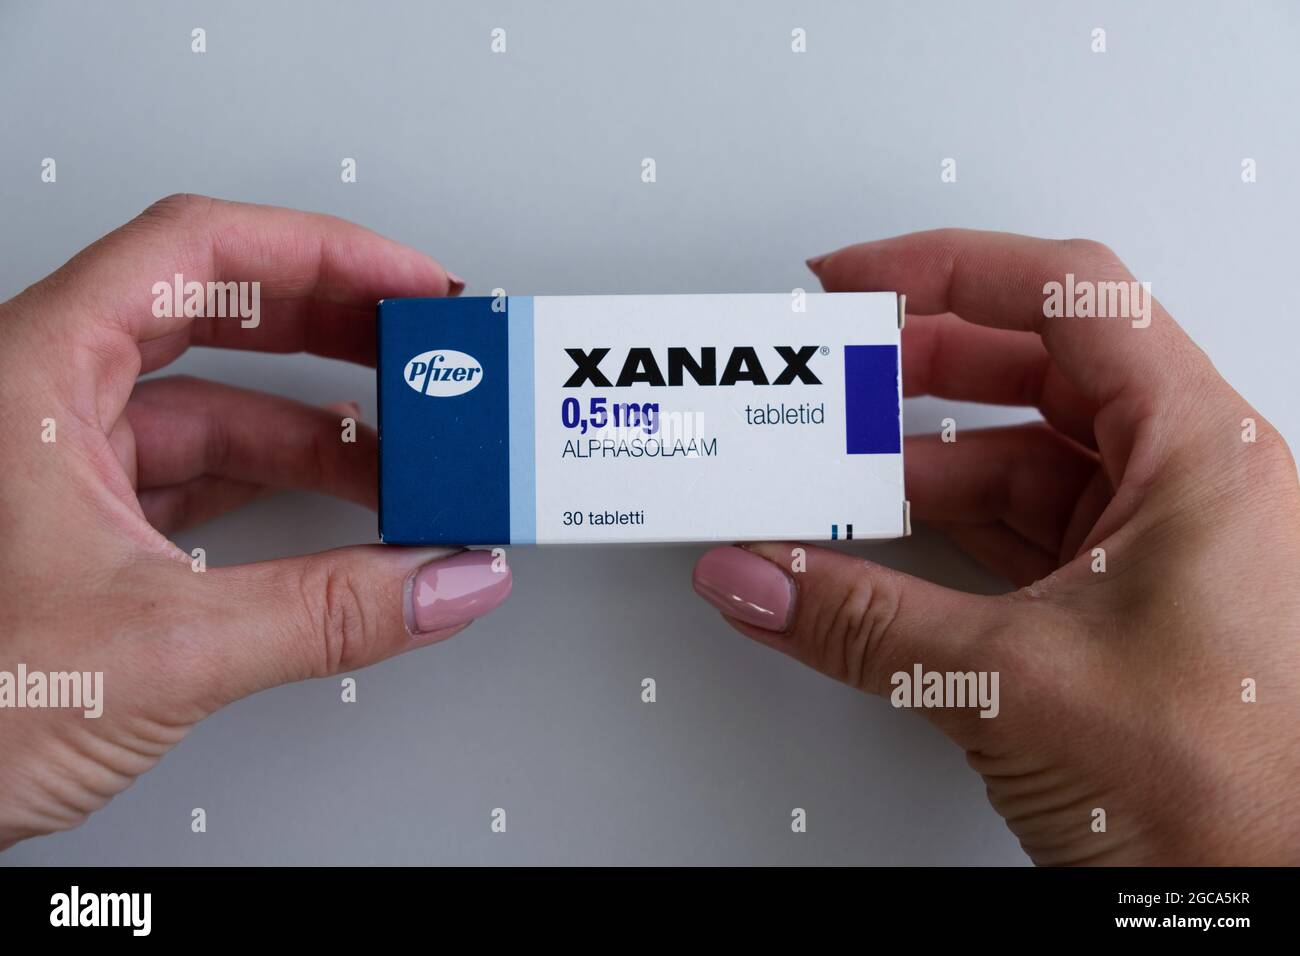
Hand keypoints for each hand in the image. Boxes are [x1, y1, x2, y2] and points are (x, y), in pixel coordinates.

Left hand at [0, 195, 511, 847]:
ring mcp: (57, 464)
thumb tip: (440, 582)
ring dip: (316, 431)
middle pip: (216, 311)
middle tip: (420, 350)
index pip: (201, 248)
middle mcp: (41, 400)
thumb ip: (329, 612)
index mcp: (33, 373)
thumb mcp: (162, 646)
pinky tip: (341, 514)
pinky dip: (275, 488)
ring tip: (404, 457)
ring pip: (212, 405)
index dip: (324, 251)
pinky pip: (197, 475)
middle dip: (334, 332)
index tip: (406, 283)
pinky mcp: (76, 529)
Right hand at [691, 229, 1299, 864]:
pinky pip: (1012, 532)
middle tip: (828, 375)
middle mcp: (1184, 483)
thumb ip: (860, 622)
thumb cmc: (1241, 801)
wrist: (1281, 902)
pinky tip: (870, 546)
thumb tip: (760, 575)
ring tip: (825, 475)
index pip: (1069, 299)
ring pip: (1014, 460)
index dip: (950, 269)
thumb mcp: (1016, 684)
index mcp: (1199, 454)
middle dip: (916, 373)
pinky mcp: (1116, 603)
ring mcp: (1151, 544)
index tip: (860, 282)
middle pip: (1033, 372)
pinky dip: (935, 535)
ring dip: (913, 468)